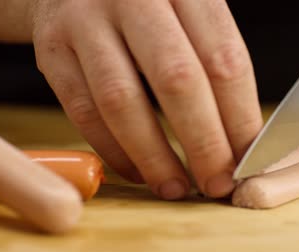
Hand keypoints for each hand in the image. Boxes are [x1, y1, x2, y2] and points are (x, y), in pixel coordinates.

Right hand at [31, 0, 262, 199]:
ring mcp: (85, 21)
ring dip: (154, 156)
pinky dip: (114, 150)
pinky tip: (137, 171)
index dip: (239, 117)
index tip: (247, 158)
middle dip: (203, 143)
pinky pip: (84, 111)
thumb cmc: (147, 8)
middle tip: (217, 182)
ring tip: (176, 188)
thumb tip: (238, 139)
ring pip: (123, 101)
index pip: (224, 59)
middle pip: (178, 79)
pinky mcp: (51, 50)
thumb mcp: (186, 13)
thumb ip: (211, 61)